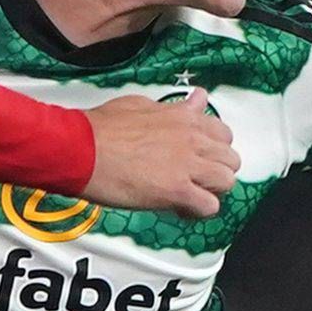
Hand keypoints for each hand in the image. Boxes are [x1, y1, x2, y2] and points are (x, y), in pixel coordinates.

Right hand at [83, 94, 237, 216]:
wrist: (80, 148)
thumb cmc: (100, 128)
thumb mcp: (142, 104)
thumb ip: (175, 107)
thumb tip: (196, 99)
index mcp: (183, 117)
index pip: (223, 133)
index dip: (213, 149)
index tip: (198, 158)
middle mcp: (192, 138)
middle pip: (230, 159)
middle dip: (216, 171)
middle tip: (196, 179)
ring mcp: (187, 165)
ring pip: (227, 182)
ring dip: (211, 191)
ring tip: (190, 195)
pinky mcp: (177, 190)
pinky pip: (209, 206)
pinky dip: (199, 211)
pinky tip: (181, 208)